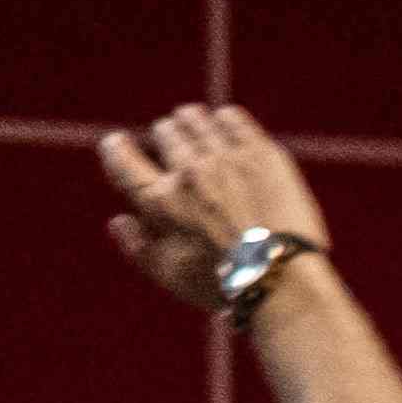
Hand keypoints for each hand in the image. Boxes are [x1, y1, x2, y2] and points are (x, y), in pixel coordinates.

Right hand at [98, 103, 333, 313]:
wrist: (285, 279)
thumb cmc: (224, 284)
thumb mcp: (170, 275)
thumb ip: (137, 247)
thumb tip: (118, 220)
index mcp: (161, 201)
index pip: (123, 160)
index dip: (116, 149)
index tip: (118, 142)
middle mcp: (189, 173)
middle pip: (166, 133)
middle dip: (165, 135)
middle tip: (171, 138)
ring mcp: (226, 159)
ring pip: (197, 120)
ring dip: (191, 121)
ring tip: (193, 122)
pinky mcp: (261, 153)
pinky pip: (232, 119)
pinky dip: (224, 118)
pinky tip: (224, 122)